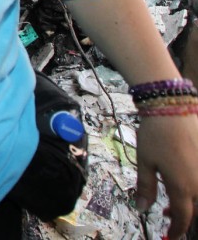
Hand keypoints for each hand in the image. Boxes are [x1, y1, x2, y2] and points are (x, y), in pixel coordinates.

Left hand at [135, 115, 197, 238]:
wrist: (173, 108)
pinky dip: (197, 189)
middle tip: (168, 216)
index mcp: (183, 187)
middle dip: (184, 218)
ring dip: (192, 204)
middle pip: (197, 211)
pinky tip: (186, 182)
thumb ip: (145, 187)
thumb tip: (141, 208)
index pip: (182, 219)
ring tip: (175, 201)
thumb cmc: (156, 134)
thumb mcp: (145, 162)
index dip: (176, 230)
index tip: (170, 235)